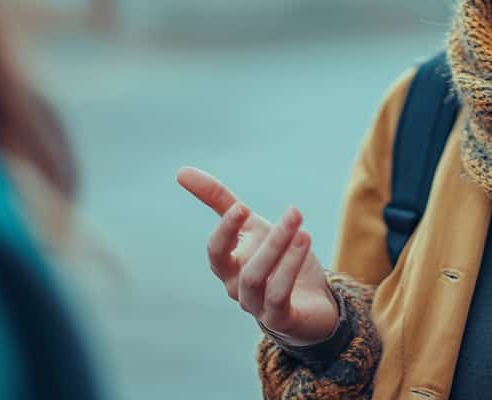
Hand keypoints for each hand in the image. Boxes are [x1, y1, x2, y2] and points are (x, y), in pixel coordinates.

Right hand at [176, 166, 339, 345]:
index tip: (241, 208)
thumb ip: (221, 201)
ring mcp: (256, 306)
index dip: (226, 230)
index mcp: (228, 267)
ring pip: (257, 279)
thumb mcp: (252, 227)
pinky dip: (289, 271)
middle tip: (295, 211)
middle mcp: (237, 288)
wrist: (310, 303)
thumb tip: (181, 171)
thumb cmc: (275, 262)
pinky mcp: (279, 319)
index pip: (216, 251)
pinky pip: (278, 297)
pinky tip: (305, 244)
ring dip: (281, 251)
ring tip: (303, 230)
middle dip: (270, 238)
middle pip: (242, 266)